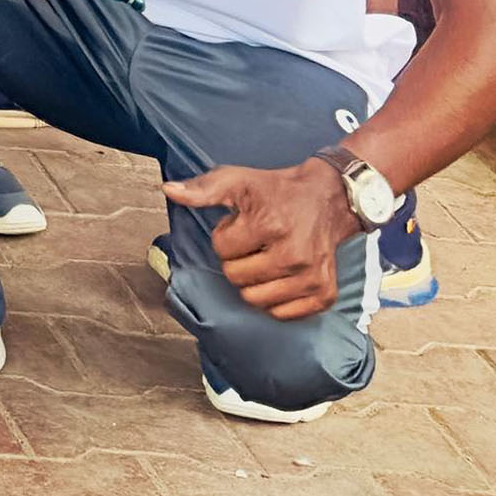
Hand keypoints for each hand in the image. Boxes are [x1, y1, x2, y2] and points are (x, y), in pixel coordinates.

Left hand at [165, 157, 357, 318]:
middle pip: (236, 278)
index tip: (242, 225)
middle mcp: (294, 255)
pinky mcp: (325, 294)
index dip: (225, 236)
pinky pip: (283, 315)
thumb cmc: (276, 191)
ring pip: (256, 300)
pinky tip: (280, 277)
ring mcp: (312, 277)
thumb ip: (202, 189)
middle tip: (254, 243)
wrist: (327, 200)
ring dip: (254, 282)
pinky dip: (275, 300)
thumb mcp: (237, 180)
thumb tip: (168, 190)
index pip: (222, 250)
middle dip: (237, 260)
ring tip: (266, 259)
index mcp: (270, 226)